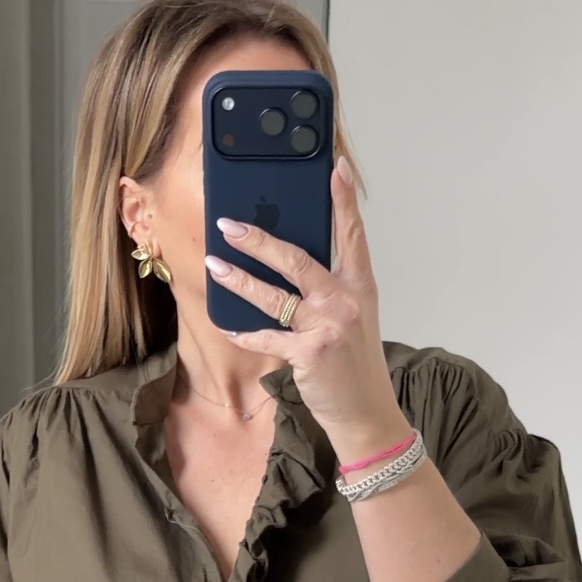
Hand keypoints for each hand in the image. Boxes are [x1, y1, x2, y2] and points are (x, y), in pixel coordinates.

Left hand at [204, 155, 395, 434]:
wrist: (367, 413)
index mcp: (360, 286)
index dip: (344, 201)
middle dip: (260, 239)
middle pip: (299, 259)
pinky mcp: (310, 353)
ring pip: (275, 296)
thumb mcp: (352, 318)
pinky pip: (267, 338)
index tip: (336, 168)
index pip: (351, 235)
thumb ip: (328, 289)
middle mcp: (346, 301)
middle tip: (230, 225)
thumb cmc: (355, 364)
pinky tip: (226, 324)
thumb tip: (287, 263)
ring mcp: (328, 326)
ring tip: (214, 265)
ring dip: (240, 280)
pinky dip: (244, 332)